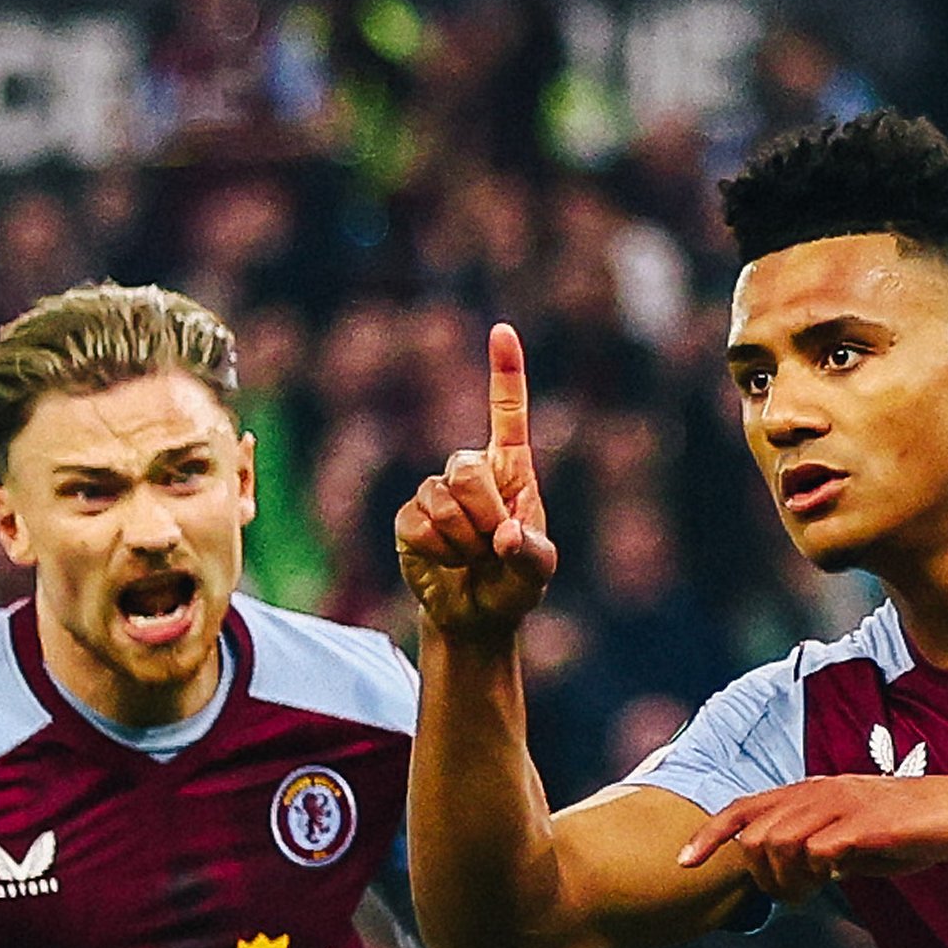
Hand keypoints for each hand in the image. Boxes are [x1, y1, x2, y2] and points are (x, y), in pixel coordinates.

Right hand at [396, 320, 559, 641]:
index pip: (507, 414)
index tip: (502, 331)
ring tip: (473, 558)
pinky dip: (439, 552)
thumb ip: (531, 554)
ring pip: (440, 500)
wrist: (477, 616)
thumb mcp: (537, 573)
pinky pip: (419, 525)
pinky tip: (448, 562)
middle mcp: (471, 472)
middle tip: (494, 545)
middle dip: (483, 514)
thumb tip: (505, 537)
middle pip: (465, 468)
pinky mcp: (409, 517)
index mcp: (511, 470)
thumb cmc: (515, 585)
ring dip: (462, 541)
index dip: (505, 373)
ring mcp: (436, 492)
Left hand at [676, 769, 947, 897]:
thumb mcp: (854, 840)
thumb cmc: (911, 828)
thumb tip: (791, 877)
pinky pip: (820, 851)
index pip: (742, 809)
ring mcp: (842, 806)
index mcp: (811, 793)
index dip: (708, 836)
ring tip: (815, 889)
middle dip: (762, 876)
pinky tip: (837, 878)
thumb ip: (819, 852)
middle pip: (754, 837)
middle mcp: (819, 792)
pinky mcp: (867, 824)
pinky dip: (818, 872)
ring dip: (788, 879)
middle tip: (795, 895)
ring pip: (779, 843)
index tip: (683, 864)